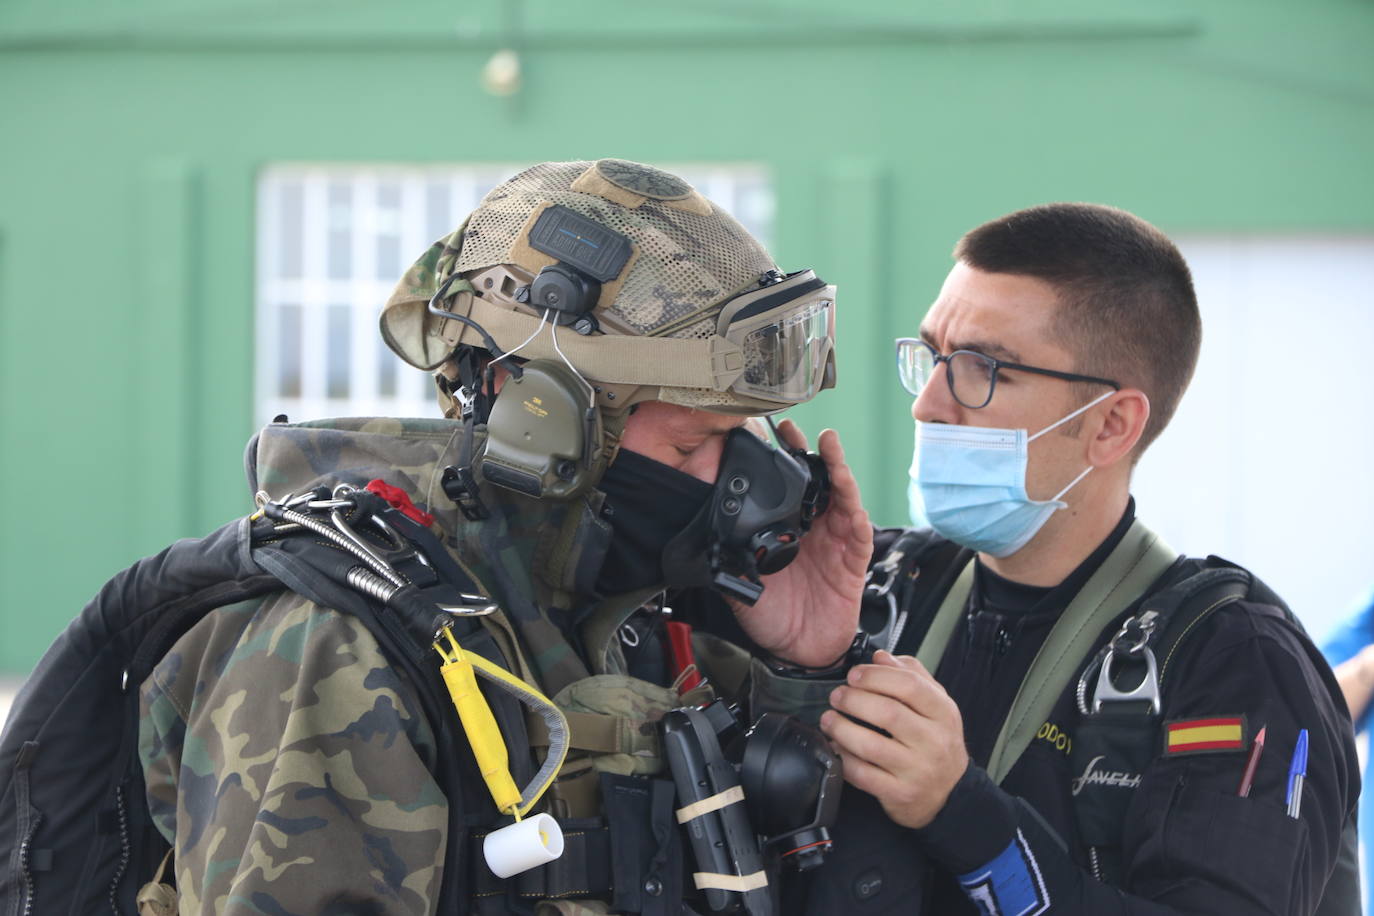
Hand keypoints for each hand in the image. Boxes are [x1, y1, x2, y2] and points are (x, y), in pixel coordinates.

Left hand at [729, 421, 871, 667]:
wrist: (795, 651)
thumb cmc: (770, 616)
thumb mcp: (739, 584)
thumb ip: (726, 559)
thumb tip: (700, 540)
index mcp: (787, 528)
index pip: (787, 486)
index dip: (782, 459)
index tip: (770, 433)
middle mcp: (813, 529)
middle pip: (818, 482)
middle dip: (813, 453)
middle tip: (799, 428)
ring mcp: (834, 541)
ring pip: (842, 498)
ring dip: (838, 471)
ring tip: (830, 447)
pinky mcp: (852, 561)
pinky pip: (857, 532)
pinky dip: (855, 512)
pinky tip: (849, 495)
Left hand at [819, 651, 968, 828]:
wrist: (950, 792)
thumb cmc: (937, 741)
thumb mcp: (935, 704)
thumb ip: (911, 675)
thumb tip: (880, 657)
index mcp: (943, 713)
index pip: (910, 685)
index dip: (875, 676)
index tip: (854, 675)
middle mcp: (933, 741)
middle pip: (888, 713)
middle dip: (854, 700)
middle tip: (837, 696)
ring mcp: (917, 770)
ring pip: (871, 745)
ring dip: (842, 728)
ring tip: (829, 719)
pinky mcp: (900, 793)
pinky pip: (863, 775)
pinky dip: (843, 758)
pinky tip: (836, 747)